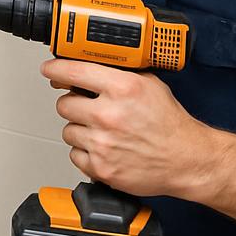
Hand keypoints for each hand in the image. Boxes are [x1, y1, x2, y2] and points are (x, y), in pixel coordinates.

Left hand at [41, 58, 214, 198]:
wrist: (186, 159)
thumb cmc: (170, 124)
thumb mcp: (150, 84)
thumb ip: (119, 73)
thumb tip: (89, 66)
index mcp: (122, 88)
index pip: (73, 71)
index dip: (55, 69)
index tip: (49, 70)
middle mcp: (109, 115)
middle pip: (64, 103)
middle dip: (74, 104)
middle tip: (89, 108)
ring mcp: (103, 144)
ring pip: (68, 130)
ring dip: (80, 129)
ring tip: (102, 131)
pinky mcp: (101, 168)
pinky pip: (75, 155)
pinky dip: (85, 152)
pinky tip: (104, 148)